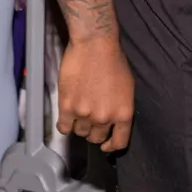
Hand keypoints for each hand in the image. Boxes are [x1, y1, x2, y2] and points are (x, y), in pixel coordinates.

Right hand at [56, 35, 134, 150]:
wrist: (94, 45)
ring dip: (80, 125)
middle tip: (91, 118)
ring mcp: (85, 114)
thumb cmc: (113, 60)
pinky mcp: (67, 107)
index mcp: (123, 113)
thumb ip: (120, 108)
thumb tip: (114, 121)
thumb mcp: (127, 88)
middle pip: (96, 138)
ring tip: (80, 111)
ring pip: (80, 133)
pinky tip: (67, 116)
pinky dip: (65, 124)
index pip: (119, 143)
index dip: (111, 146)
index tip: (107, 145)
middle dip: (94, 131)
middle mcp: (105, 118)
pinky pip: (64, 128)